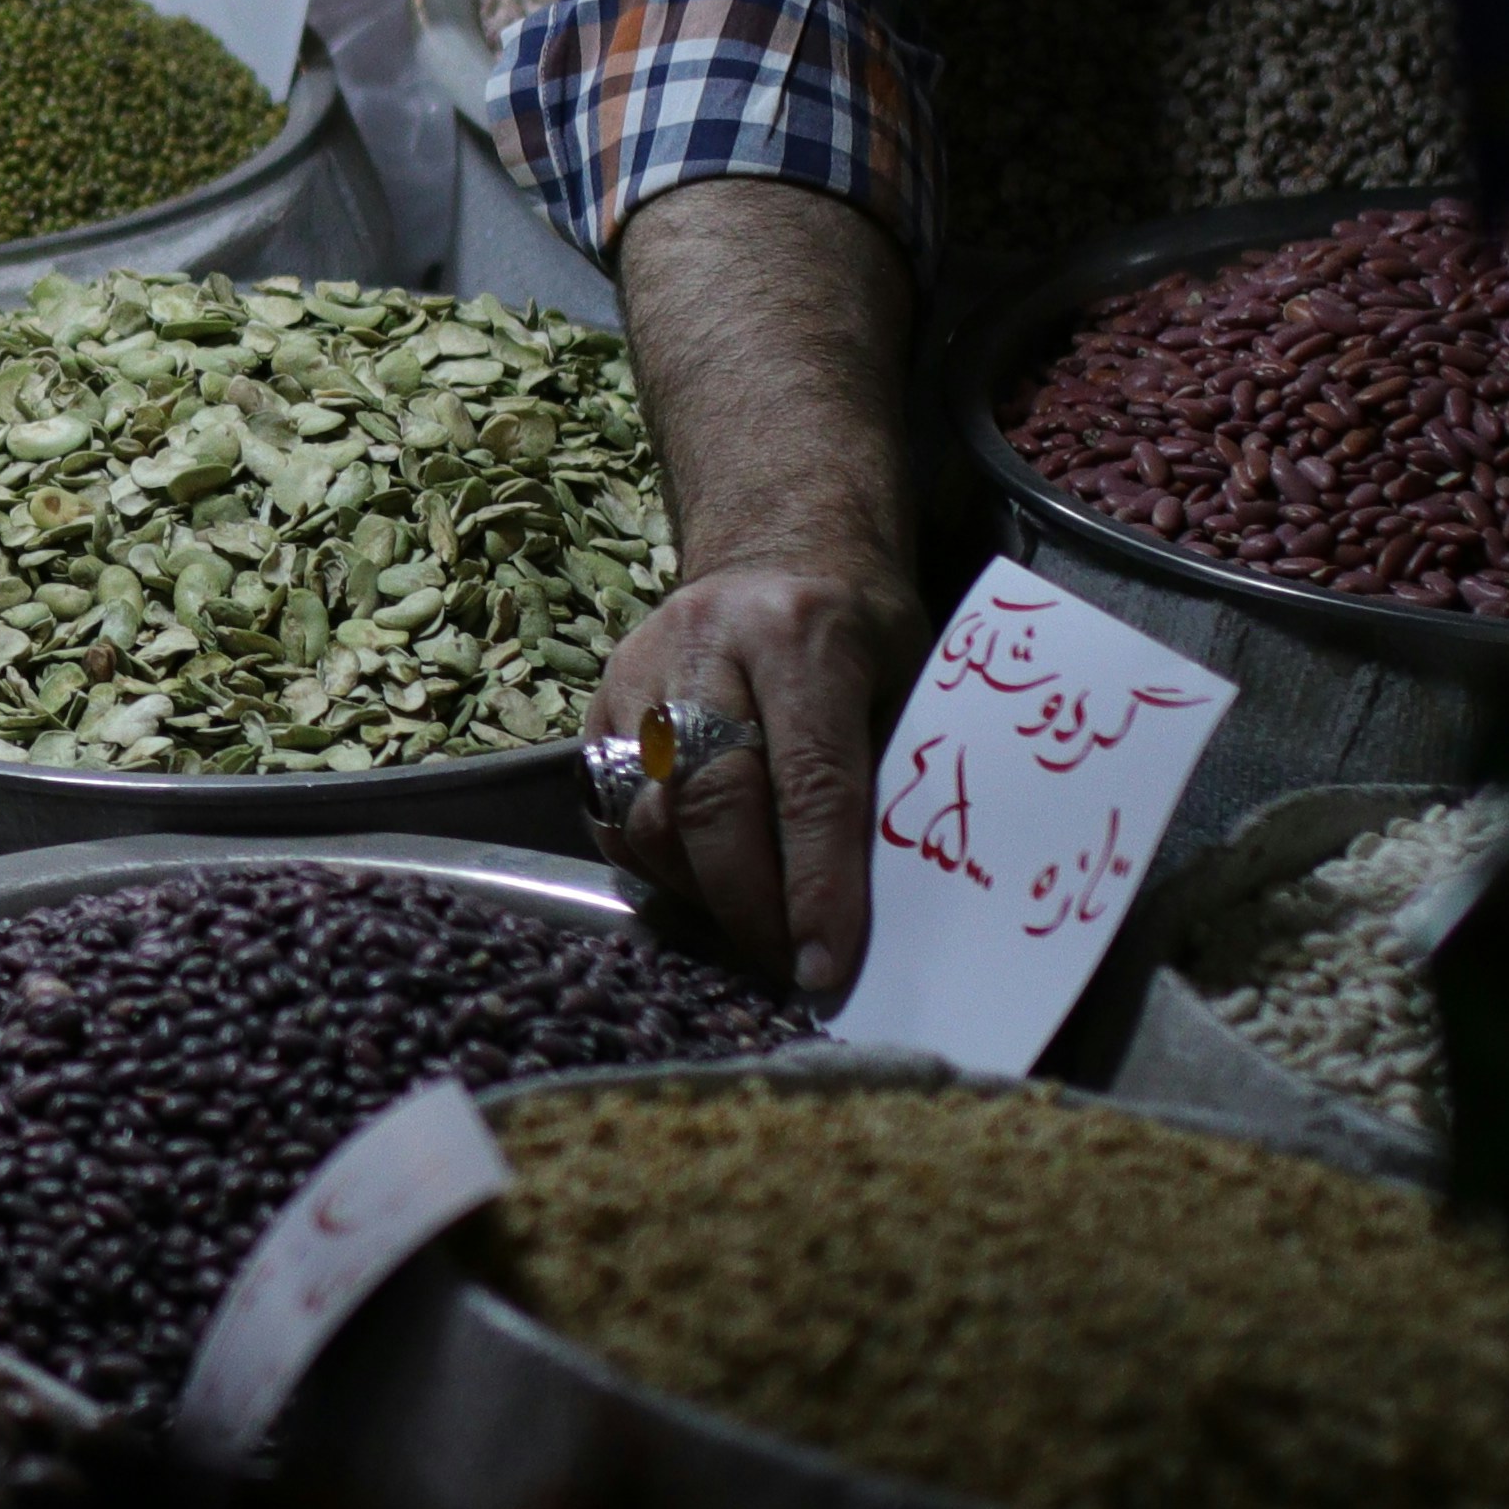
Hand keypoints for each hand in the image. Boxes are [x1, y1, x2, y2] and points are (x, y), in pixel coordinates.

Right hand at [591, 559, 925, 1001]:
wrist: (776, 544)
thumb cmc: (861, 625)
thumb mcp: (910, 679)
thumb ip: (889, 775)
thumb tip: (879, 908)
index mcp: (804, 634)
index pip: (810, 783)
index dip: (817, 886)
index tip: (825, 965)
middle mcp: (708, 645)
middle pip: (711, 805)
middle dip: (748, 905)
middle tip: (785, 963)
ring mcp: (640, 671)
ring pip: (649, 817)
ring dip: (700, 893)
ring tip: (751, 925)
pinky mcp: (599, 700)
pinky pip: (612, 812)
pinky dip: (656, 865)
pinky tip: (701, 881)